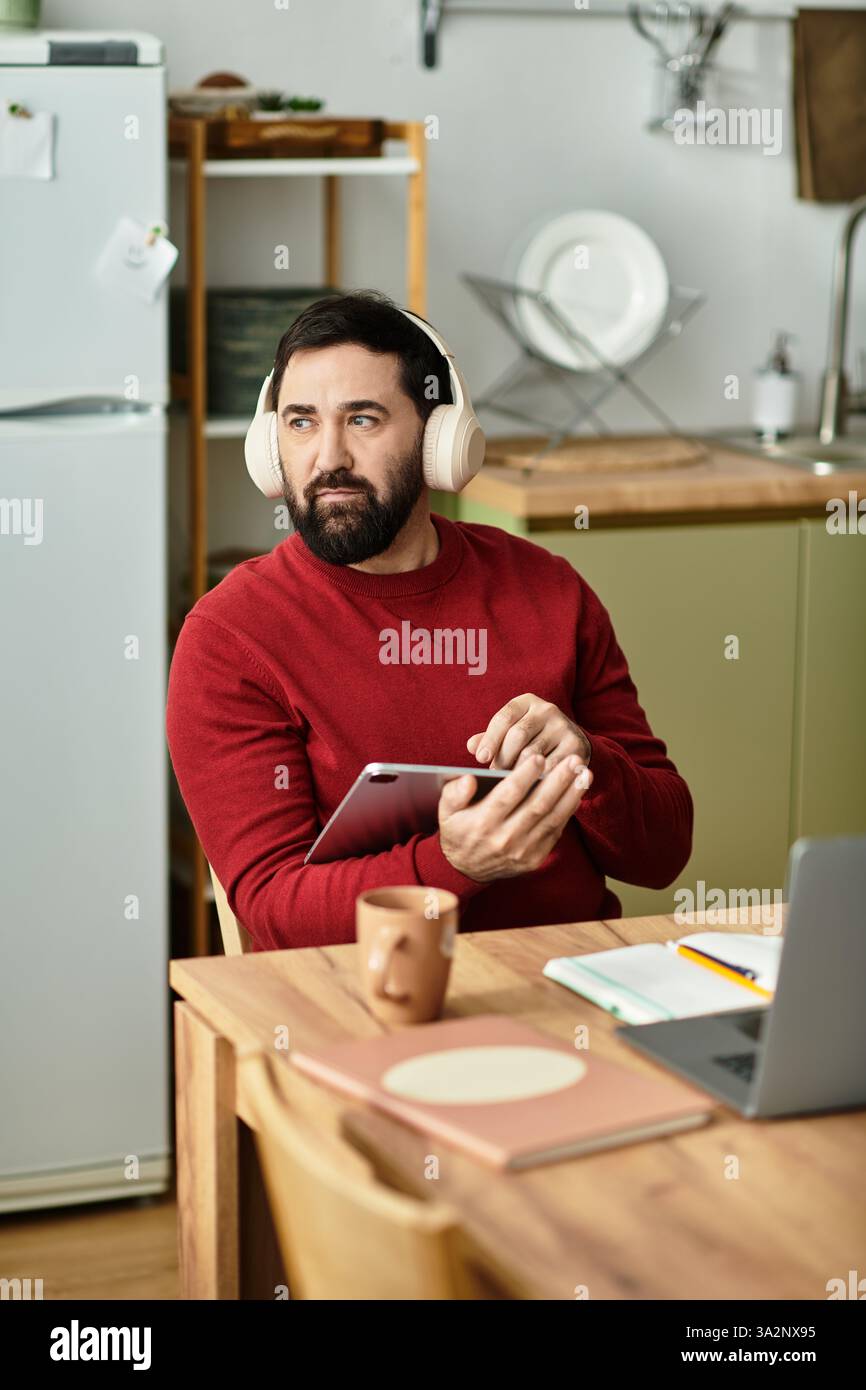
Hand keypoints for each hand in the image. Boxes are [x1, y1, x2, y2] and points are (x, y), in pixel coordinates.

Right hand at [437, 753, 592, 883]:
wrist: (465, 870)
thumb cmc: (459, 830)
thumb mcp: (446, 811)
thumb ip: (454, 793)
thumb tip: (468, 778)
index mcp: (483, 823)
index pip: (508, 796)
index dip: (525, 776)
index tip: (538, 756)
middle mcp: (504, 839)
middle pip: (537, 806)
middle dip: (558, 781)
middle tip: (574, 760)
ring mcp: (522, 852)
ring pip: (551, 819)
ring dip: (571, 795)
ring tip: (585, 773)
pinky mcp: (535, 859)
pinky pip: (555, 832)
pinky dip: (568, 811)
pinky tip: (577, 793)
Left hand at [466, 693, 590, 774]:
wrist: (573, 743)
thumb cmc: (533, 739)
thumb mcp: (512, 732)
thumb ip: (491, 738)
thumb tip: (472, 745)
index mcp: (527, 702)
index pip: (504, 717)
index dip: (490, 738)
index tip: (480, 757)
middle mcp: (547, 709)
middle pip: (518, 735)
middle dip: (503, 757)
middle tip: (494, 774)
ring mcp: (563, 726)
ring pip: (533, 753)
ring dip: (517, 770)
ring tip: (508, 782)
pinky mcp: (576, 745)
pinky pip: (551, 766)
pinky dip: (537, 777)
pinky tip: (529, 785)